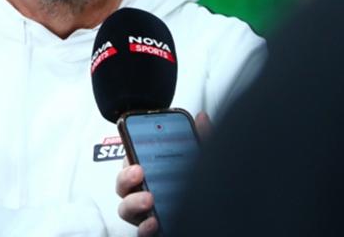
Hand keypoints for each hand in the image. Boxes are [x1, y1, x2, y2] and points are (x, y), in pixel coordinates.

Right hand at [116, 111, 212, 235]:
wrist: (220, 219)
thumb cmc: (202, 188)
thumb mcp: (203, 160)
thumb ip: (200, 140)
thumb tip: (201, 118)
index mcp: (152, 171)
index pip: (131, 160)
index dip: (128, 154)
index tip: (133, 150)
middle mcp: (145, 192)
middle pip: (123, 183)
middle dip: (126, 176)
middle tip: (138, 172)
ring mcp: (146, 213)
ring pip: (126, 208)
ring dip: (133, 202)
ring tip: (148, 199)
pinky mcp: (151, 229)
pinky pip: (140, 231)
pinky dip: (145, 228)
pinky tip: (154, 223)